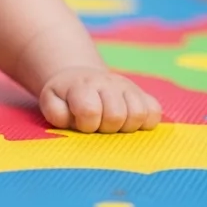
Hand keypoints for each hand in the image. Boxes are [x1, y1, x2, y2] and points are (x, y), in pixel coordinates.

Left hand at [39, 66, 161, 133]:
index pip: (90, 110)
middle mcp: (108, 83)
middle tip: (98, 125)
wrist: (80, 78)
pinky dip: (145, 122)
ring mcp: (128, 87)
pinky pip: (155, 112)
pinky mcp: (143, 94)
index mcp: (82, 86)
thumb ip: (56, 113)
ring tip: (112, 124)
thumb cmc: (65, 97)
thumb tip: (73, 120)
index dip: (85, 124)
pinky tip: (128, 121)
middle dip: (106, 128)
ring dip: (125, 126)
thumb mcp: (51, 102)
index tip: (81, 123)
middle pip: (117, 115)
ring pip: (139, 114)